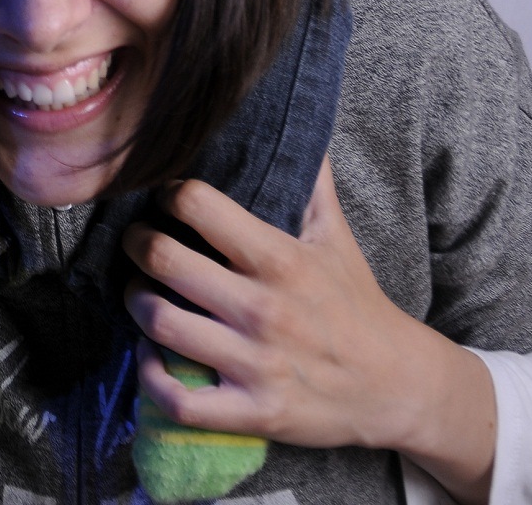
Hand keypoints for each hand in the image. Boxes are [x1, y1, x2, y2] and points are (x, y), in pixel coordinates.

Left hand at [122, 161, 495, 504]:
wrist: (396, 386)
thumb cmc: (356, 303)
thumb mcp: (337, 235)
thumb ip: (311, 180)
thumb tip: (298, 121)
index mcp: (280, 258)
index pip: (198, 205)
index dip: (170, 195)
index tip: (165, 197)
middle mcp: (264, 308)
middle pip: (166, 261)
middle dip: (137, 244)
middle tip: (135, 240)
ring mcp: (256, 363)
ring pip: (161, 324)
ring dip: (135, 304)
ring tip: (137, 291)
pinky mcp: (252, 411)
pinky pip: (178, 399)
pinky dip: (151, 376)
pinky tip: (149, 354)